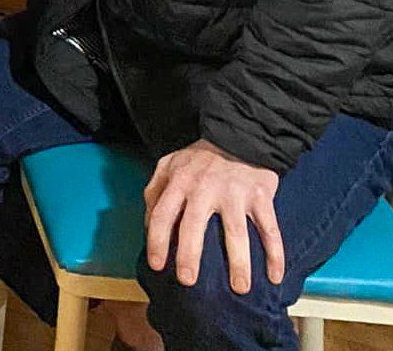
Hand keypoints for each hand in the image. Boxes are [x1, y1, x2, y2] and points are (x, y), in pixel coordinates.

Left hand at [144, 139, 283, 294]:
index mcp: (179, 180)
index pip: (162, 214)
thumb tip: (148, 225)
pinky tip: (275, 276)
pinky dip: (276, 254)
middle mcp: (205, 187)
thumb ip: (155, 191)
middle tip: (187, 281)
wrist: (240, 136)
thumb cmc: (200, 158)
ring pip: (236, 234)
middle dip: (189, 256)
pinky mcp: (261, 197)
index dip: (157, 241)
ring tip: (240, 288)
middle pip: (194, 226)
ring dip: (239, 264)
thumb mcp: (169, 164)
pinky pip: (270, 229)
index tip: (157, 265)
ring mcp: (235, 193)